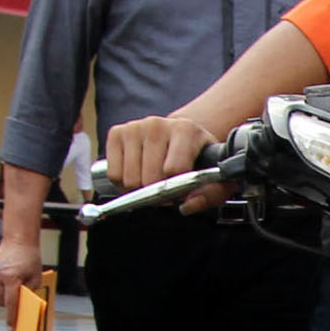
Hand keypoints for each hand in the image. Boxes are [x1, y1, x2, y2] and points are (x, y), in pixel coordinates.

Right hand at [0, 235, 42, 314]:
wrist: (19, 240)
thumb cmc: (30, 258)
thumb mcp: (36, 278)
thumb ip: (29, 292)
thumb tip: (24, 306)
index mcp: (11, 278)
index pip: (10, 303)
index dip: (11, 317)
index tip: (12, 327)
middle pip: (0, 301)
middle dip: (7, 306)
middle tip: (15, 305)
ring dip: (1, 297)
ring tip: (11, 290)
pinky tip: (5, 282)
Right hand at [100, 113, 223, 210]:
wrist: (178, 136)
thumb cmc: (196, 158)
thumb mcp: (215, 176)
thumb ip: (212, 194)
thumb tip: (187, 205)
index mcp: (186, 130)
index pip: (174, 170)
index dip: (176, 190)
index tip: (180, 191)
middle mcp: (158, 124)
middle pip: (149, 178)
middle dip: (157, 191)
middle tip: (164, 187)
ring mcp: (135, 127)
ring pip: (130, 179)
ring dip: (140, 188)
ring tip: (151, 180)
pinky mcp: (117, 133)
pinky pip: (114, 174)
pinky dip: (123, 183)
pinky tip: (137, 174)